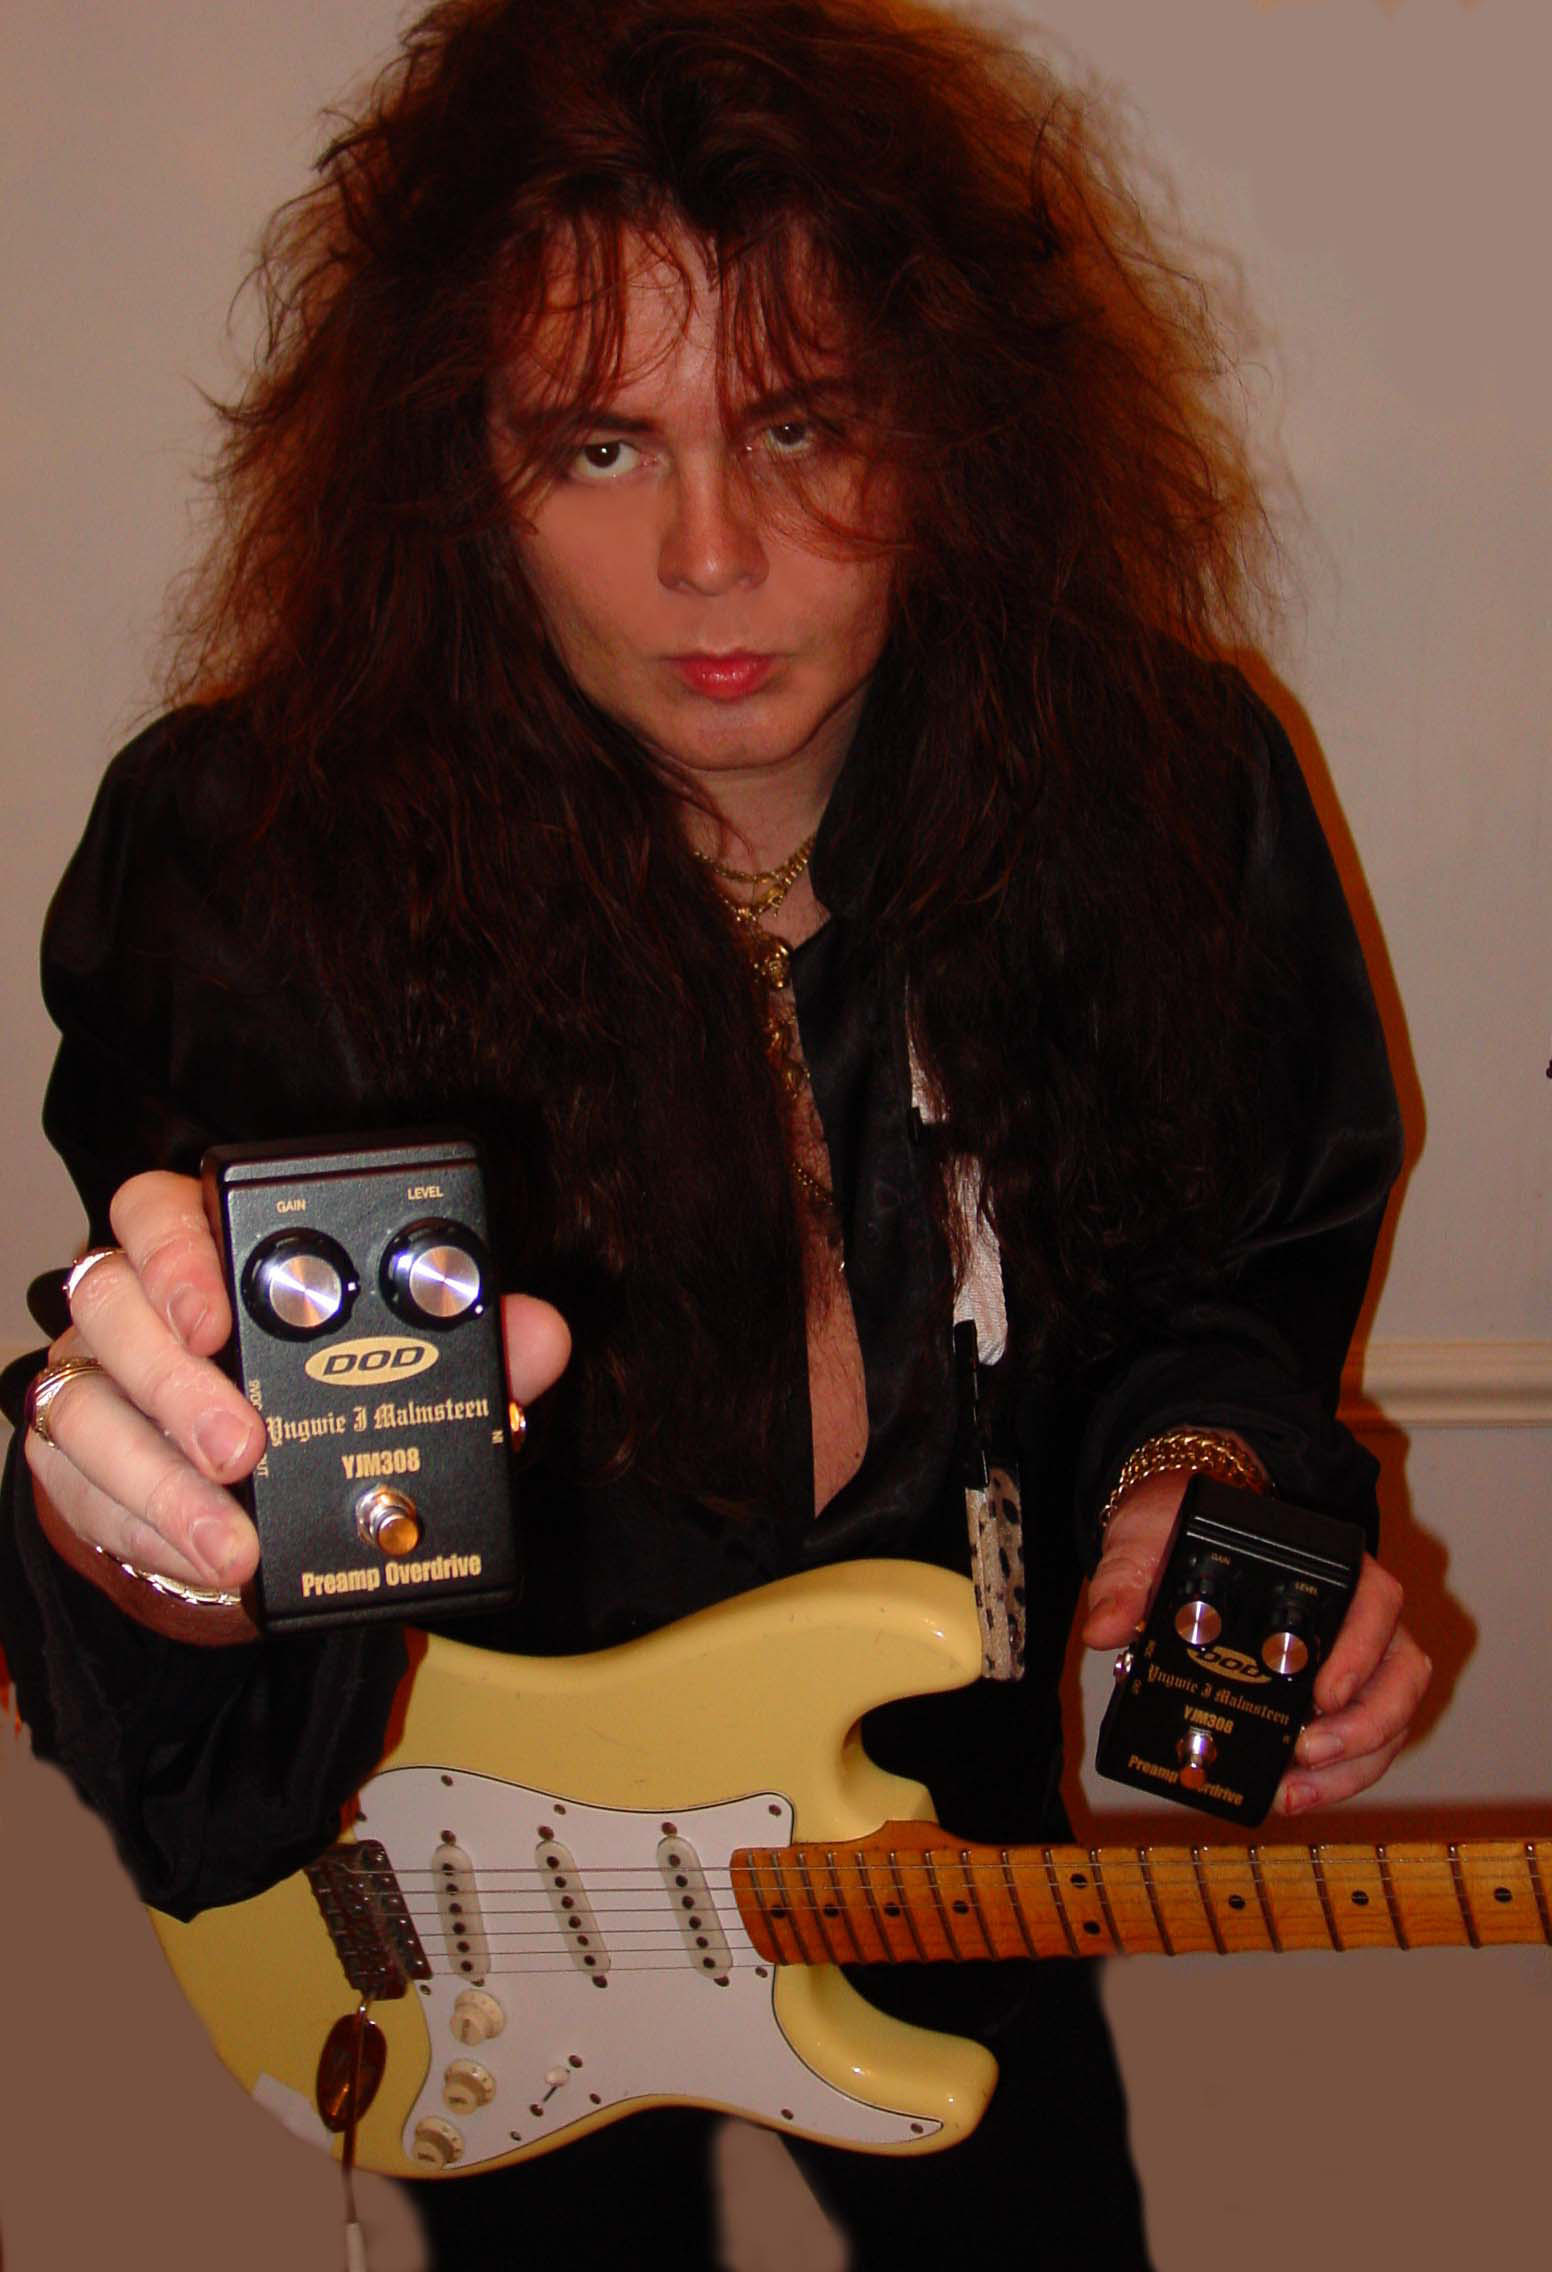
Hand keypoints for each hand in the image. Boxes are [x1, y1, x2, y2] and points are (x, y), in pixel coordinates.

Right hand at [25, 1171, 569, 1644]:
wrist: (253, 1501)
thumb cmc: (331, 1400)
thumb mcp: (410, 1368)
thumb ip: (476, 1345)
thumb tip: (540, 1334)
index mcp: (212, 1249)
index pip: (162, 1208)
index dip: (178, 1249)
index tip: (217, 1312)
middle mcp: (139, 1303)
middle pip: (111, 1301)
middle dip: (176, 1379)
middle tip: (242, 1445)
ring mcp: (98, 1381)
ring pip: (84, 1401)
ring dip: (161, 1475)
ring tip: (232, 1534)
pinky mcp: (72, 1463)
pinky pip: (80, 1488)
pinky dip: (147, 1530)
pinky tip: (210, 1559)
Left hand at [1081, 1470, 1430, 1816]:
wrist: (1179, 1527)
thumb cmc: (1179, 1524)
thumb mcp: (1147, 1538)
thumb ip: (1127, 1578)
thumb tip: (1105, 1630)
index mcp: (1326, 1565)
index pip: (1377, 1601)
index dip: (1362, 1652)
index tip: (1324, 1695)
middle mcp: (1356, 1611)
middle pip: (1400, 1672)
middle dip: (1364, 1728)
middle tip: (1307, 1754)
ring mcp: (1356, 1655)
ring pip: (1392, 1714)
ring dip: (1355, 1763)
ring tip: (1297, 1791)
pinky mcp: (1340, 1693)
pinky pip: (1364, 1739)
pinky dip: (1338, 1774)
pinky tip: (1294, 1793)